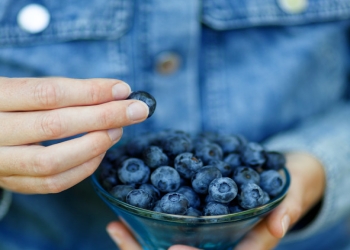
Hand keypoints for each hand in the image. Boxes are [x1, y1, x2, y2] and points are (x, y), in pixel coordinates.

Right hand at [0, 77, 148, 193]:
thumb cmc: (11, 104)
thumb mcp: (25, 89)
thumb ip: (64, 92)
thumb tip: (117, 94)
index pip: (49, 93)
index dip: (91, 92)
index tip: (123, 89)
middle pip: (55, 126)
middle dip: (104, 116)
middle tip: (136, 110)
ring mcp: (0, 162)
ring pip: (53, 161)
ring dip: (95, 144)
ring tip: (118, 130)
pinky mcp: (11, 182)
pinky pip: (53, 183)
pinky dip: (84, 168)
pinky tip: (101, 151)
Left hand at [107, 152, 324, 249]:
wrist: (285, 172)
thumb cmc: (291, 184)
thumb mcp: (293, 193)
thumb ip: (288, 207)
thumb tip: (281, 224)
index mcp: (246, 247)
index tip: (172, 249)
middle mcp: (222, 243)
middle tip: (120, 234)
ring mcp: (208, 232)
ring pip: (169, 244)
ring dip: (140, 239)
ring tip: (115, 226)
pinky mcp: (199, 215)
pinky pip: (169, 223)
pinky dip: (147, 220)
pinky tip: (126, 210)